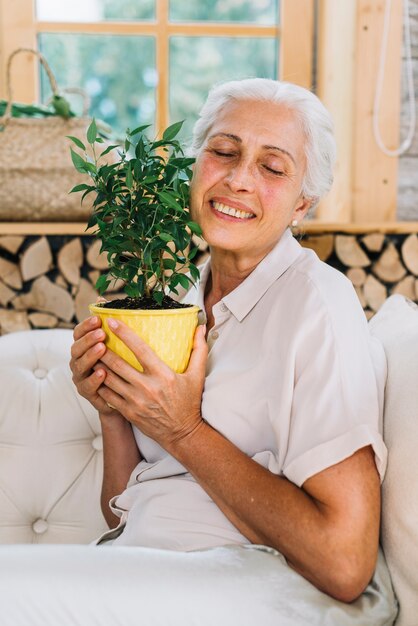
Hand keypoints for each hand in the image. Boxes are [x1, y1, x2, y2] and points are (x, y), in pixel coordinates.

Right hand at [70, 314, 121, 419]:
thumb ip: (110, 324)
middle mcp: (79, 361)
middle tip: (101, 333)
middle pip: (76, 348)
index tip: (98, 318)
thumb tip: (102, 298)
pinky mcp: (88, 394)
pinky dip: (94, 379)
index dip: (86, 325)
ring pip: (80, 365)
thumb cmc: (121, 366)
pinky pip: (87, 386)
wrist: (125, 396)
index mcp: (84, 347)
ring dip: (90, 356)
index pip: (79, 333)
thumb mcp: (119, 344)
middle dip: (88, 339)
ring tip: (102, 348)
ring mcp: (82, 377)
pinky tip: (102, 372)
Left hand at [95, 319, 207, 450]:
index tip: (112, 321)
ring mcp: (135, 401)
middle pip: (117, 363)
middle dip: (102, 348)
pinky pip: (107, 395)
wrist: (182, 434)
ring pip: (108, 378)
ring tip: (91, 352)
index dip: (124, 333)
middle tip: (94, 335)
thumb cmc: (189, 403)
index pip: (139, 349)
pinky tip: (96, 374)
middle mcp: (147, 387)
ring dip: (98, 364)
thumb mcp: (197, 376)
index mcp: (163, 375)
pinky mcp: (128, 412)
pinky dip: (100, 383)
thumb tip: (201, 327)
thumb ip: (199, 349)